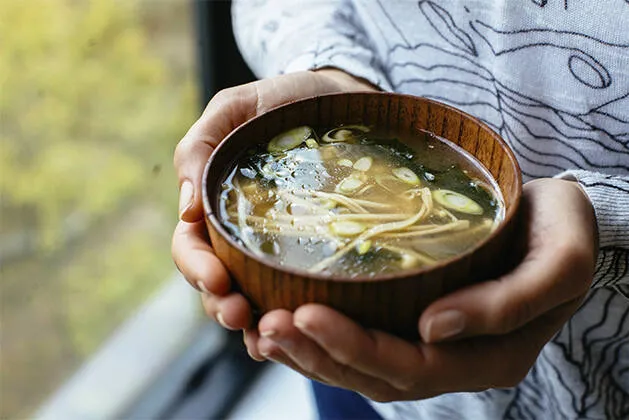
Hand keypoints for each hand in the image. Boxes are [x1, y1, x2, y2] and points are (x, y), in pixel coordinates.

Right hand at [171, 70, 377, 341]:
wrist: (343, 100)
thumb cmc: (284, 102)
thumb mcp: (235, 109)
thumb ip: (199, 146)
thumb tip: (185, 207)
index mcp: (214, 206)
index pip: (192, 246)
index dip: (197, 267)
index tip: (218, 280)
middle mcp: (242, 235)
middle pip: (217, 284)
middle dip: (221, 304)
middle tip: (241, 315)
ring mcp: (277, 250)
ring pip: (253, 298)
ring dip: (253, 322)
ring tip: (266, 335)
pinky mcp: (313, 256)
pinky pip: (297, 293)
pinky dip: (292, 319)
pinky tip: (301, 336)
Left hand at [249, 178, 597, 400]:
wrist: (557, 218)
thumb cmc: (562, 232)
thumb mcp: (560, 260)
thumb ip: (508, 302)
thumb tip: (433, 328)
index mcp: (489, 355)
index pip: (413, 368)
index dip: (356, 348)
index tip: (308, 312)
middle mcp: (453, 358)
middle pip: (374, 375)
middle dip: (316, 352)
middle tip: (267, 323)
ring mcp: (430, 343)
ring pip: (358, 365)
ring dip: (306, 350)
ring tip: (260, 325)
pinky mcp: (410, 319)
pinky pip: (358, 340)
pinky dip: (316, 336)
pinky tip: (280, 318)